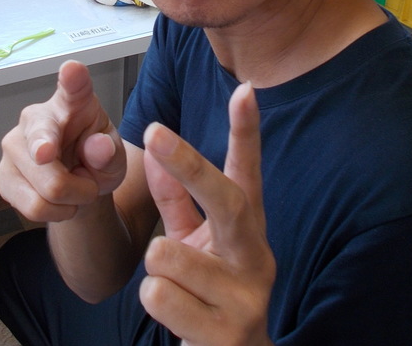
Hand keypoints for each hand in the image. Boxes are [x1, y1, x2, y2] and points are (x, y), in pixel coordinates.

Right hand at [0, 60, 126, 221]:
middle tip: (90, 184)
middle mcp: (36, 118)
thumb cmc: (96, 159)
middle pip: (50, 160)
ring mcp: (13, 146)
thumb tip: (98, 147)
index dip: (72, 79)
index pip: (73, 86)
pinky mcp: (3, 176)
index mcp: (72, 102)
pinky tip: (57, 200)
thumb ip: (110, 153)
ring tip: (73, 189)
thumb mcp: (114, 158)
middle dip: (81, 186)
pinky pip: (32, 208)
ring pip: (44, 192)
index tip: (72, 69)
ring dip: (69, 202)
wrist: (79, 186)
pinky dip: (54, 212)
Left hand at [139, 82, 275, 345]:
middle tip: (154, 130)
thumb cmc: (211, 296)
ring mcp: (246, 297)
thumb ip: (177, 204)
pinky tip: (181, 316)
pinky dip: (156, 302)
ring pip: (167, 254)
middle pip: (226, 200)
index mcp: (248, 232)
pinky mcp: (227, 334)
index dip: (246, 133)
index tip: (244, 90)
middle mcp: (257, 258)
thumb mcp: (195, 245)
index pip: (248, 174)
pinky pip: (159, 295)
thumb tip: (155, 157)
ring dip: (155, 268)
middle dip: (186, 163)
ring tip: (177, 288)